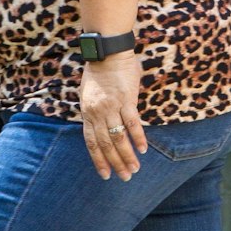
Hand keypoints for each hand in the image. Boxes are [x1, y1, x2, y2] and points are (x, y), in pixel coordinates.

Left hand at [79, 51, 146, 180]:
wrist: (106, 52)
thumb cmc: (98, 71)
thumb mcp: (88, 94)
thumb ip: (93, 112)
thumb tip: (101, 126)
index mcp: (87, 113)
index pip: (91, 142)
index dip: (98, 160)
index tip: (105, 174)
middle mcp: (97, 113)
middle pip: (106, 144)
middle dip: (115, 163)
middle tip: (124, 177)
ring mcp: (112, 107)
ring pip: (119, 137)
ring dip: (127, 156)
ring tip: (134, 169)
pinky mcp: (126, 99)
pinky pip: (132, 123)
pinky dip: (138, 137)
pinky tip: (143, 150)